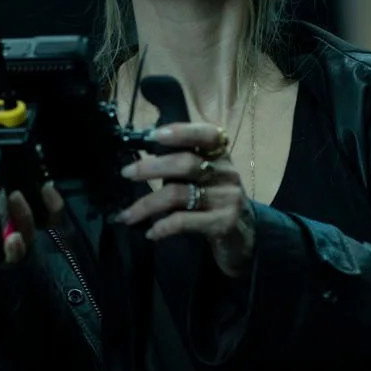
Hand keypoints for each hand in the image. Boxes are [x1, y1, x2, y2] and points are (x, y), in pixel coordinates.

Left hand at [116, 122, 254, 277]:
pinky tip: (151, 233)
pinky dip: (163, 226)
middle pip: (185, 163)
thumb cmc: (215, 203)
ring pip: (179, 194)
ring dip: (147, 204)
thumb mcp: (205, 179)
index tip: (153, 135)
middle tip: (126, 173)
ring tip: (126, 216)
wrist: (245, 239)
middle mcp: (226, 173)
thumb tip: (140, 161)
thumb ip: (181, 167)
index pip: (206, 134)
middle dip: (151, 167)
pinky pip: (185, 221)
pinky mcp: (224, 223)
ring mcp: (227, 198)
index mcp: (220, 156)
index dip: (181, 132)